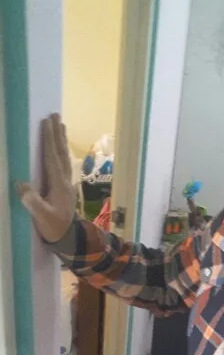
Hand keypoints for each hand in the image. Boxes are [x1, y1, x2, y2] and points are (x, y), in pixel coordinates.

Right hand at [17, 114, 75, 242]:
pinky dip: (61, 151)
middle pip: (61, 153)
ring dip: (61, 140)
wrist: (69, 239)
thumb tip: (21, 184)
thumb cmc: (54, 228)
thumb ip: (33, 202)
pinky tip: (60, 148)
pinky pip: (63, 163)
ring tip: (60, 124)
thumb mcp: (42, 217)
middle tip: (56, 115)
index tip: (46, 123)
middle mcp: (65, 180)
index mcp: (59, 185)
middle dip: (57, 134)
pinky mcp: (65, 187)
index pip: (53, 158)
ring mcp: (66, 183)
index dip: (49, 140)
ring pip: (64, 157)